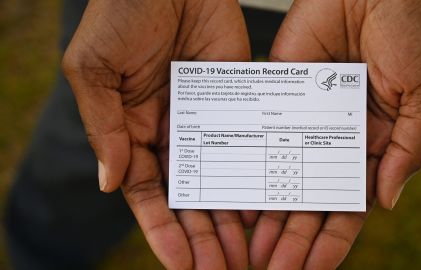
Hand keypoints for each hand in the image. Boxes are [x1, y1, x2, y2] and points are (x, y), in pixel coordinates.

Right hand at [62, 0, 251, 268]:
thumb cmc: (121, 17)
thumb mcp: (94, 71)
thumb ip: (103, 128)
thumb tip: (113, 184)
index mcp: (133, 131)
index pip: (148, 194)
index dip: (162, 229)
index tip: (181, 263)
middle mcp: (172, 133)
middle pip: (188, 196)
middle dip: (202, 236)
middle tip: (223, 269)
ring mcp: (207, 120)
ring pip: (220, 179)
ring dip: (229, 218)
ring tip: (245, 254)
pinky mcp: (236, 101)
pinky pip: (246, 145)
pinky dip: (254, 175)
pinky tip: (264, 206)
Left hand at [249, 0, 420, 268]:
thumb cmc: (411, 30)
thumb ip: (407, 150)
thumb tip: (385, 200)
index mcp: (375, 143)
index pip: (350, 203)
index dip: (333, 238)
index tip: (315, 267)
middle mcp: (336, 139)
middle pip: (311, 199)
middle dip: (295, 236)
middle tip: (274, 266)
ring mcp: (306, 121)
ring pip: (284, 177)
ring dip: (271, 213)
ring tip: (253, 248)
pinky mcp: (281, 98)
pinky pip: (265, 139)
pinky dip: (254, 169)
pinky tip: (240, 198)